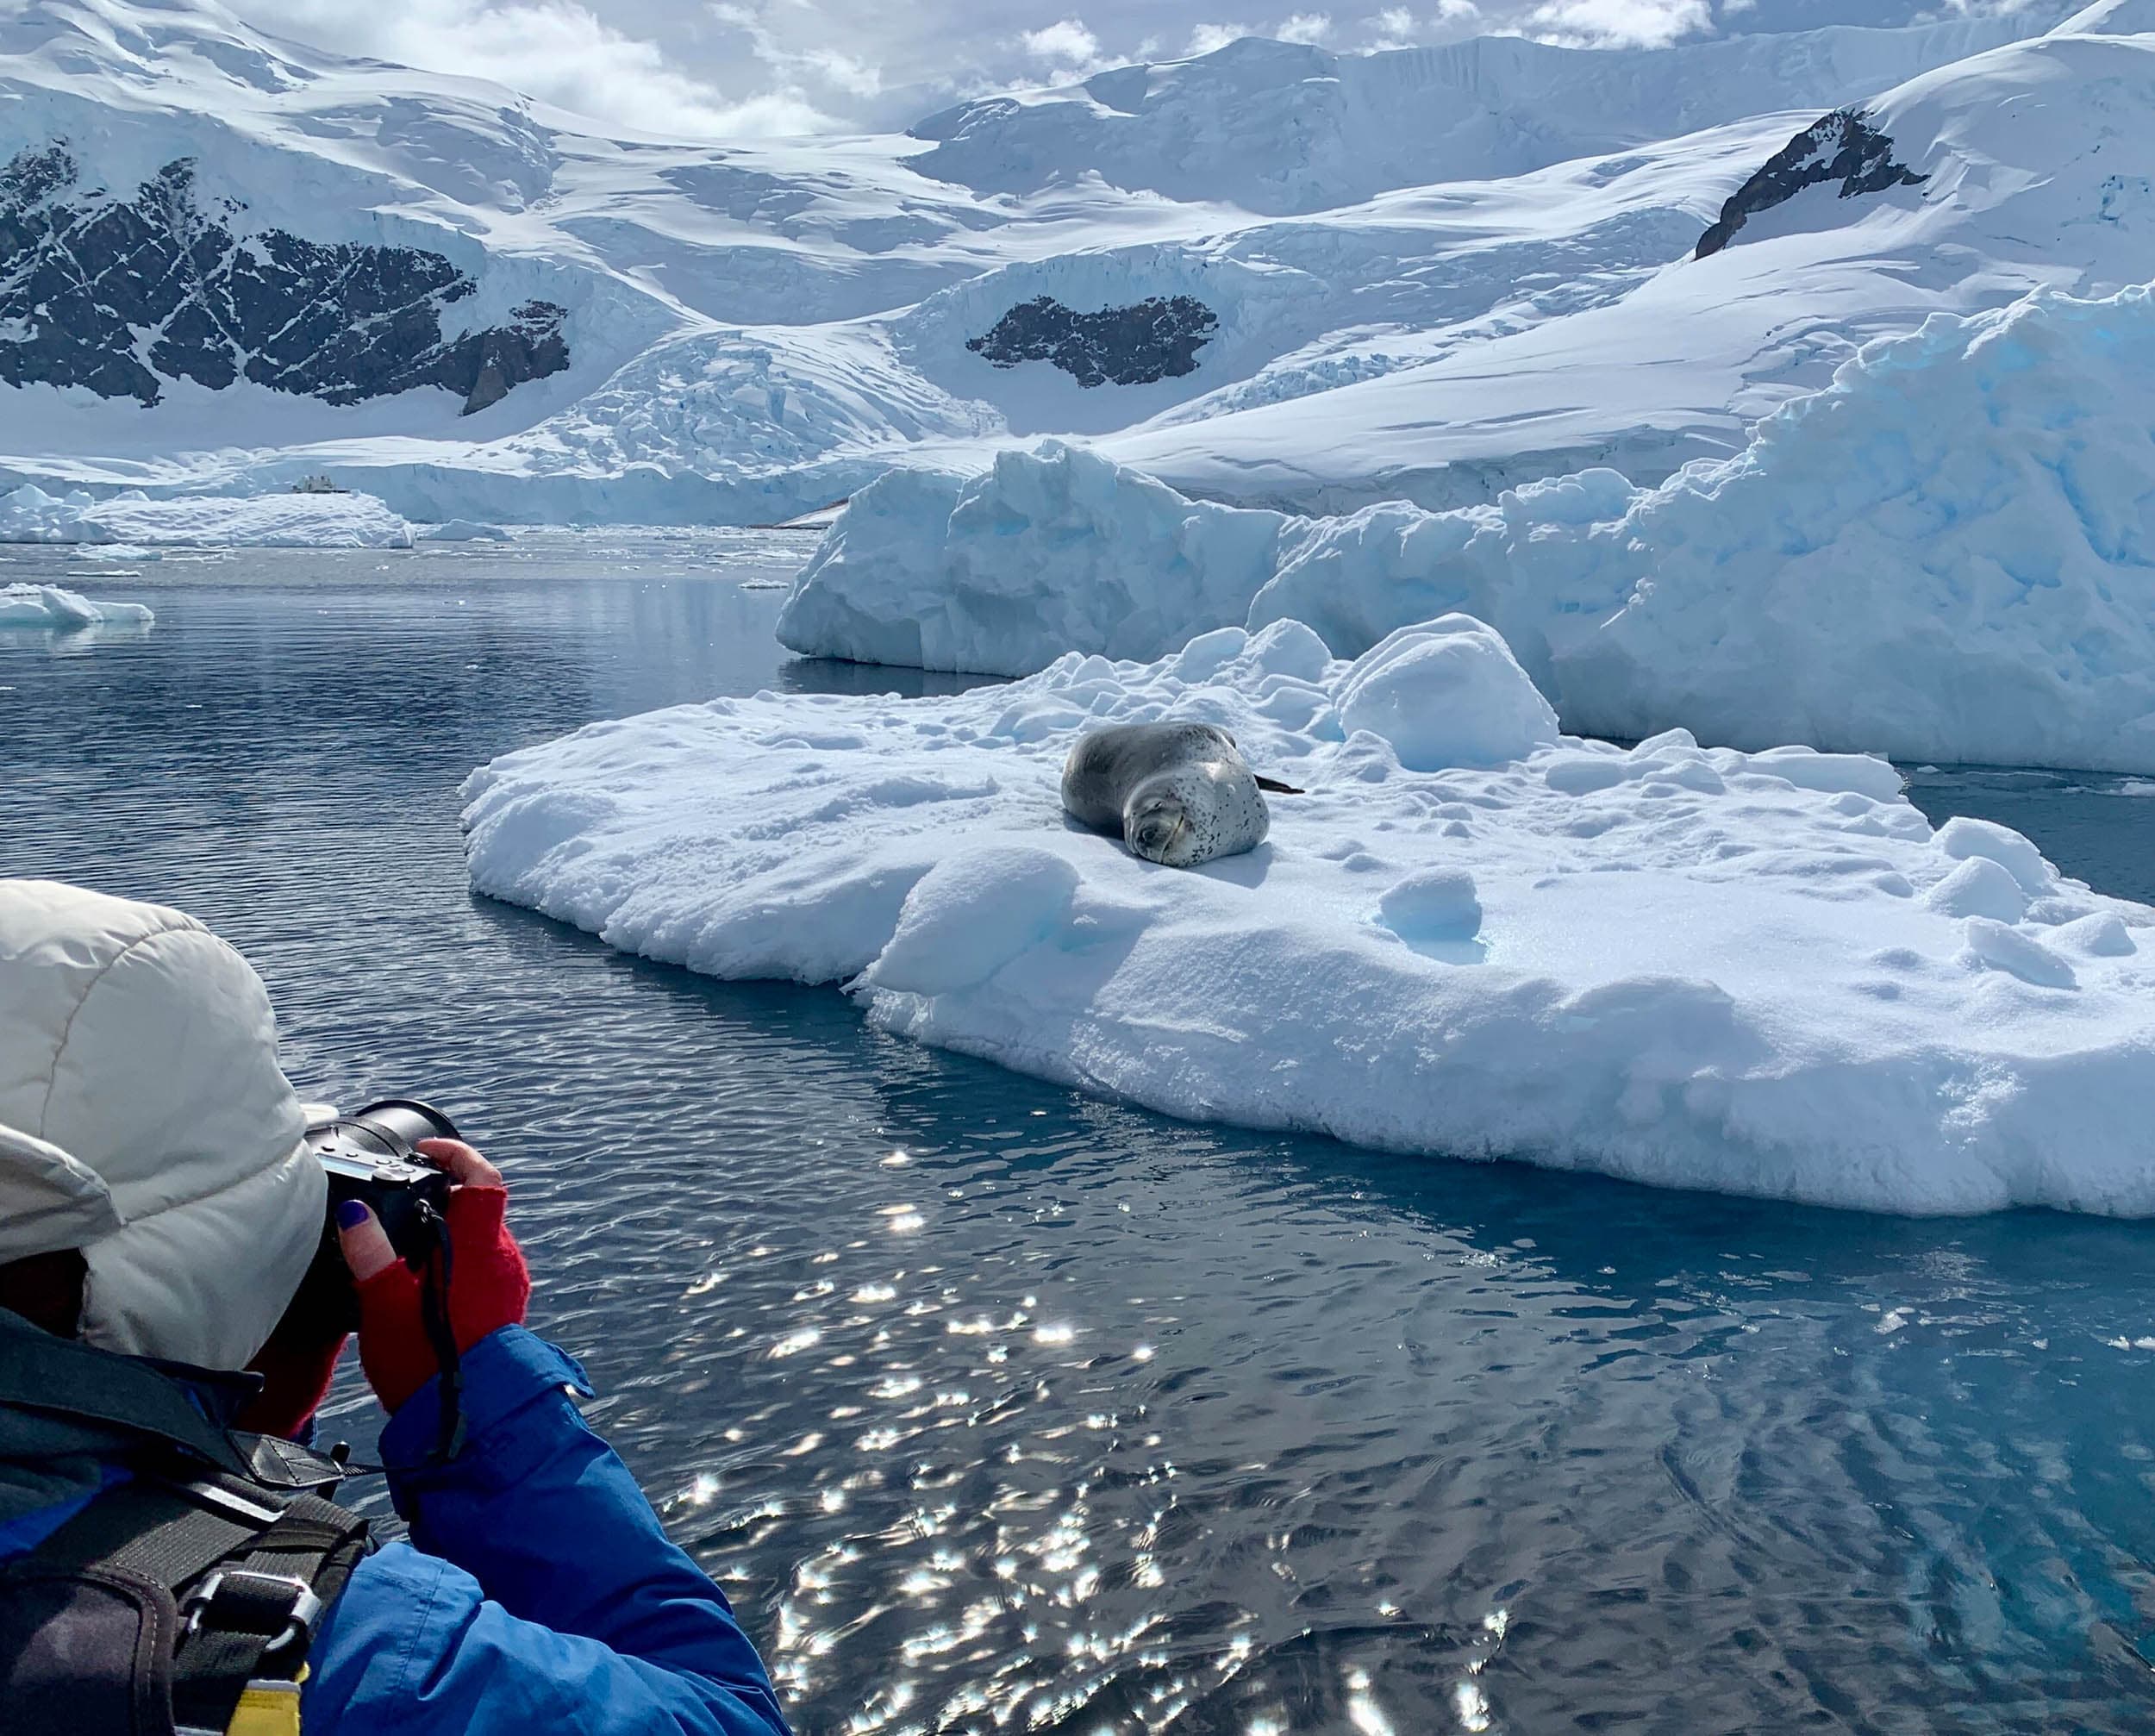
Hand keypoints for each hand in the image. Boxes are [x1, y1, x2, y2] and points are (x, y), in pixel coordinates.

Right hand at [336, 1137, 530, 1413]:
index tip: (429, 1151)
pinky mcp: (507, 1305)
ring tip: (408, 1244)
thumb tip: (355, 1214)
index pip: (483, 1178)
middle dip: (446, 1196)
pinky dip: (459, 1258)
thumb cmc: (425, 1364)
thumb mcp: (384, 1306)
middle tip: (406, 1198)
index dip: (459, 1155)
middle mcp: (502, 1258)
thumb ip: (370, 1255)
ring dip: (451, 1230)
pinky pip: (484, 1265)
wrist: (466, 1419)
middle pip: (481, 1206)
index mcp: (477, 1247)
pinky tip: (426, 1282)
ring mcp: (509, 1282)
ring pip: (482, 1237)